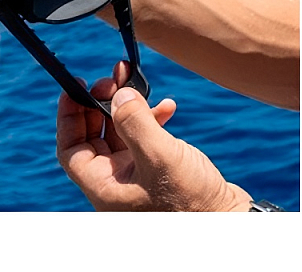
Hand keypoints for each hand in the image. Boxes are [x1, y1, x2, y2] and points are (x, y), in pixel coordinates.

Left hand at [56, 62, 252, 210]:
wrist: (232, 222)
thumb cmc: (194, 203)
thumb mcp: (160, 156)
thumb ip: (134, 122)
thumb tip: (117, 93)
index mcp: (105, 187)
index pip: (70, 147)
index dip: (68, 115)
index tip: (76, 87)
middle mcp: (116, 183)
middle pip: (93, 135)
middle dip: (101, 102)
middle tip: (112, 80)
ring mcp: (137, 177)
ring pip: (120, 132)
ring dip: (128, 106)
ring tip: (135, 83)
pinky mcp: (158, 171)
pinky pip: (145, 138)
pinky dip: (152, 118)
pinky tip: (168, 107)